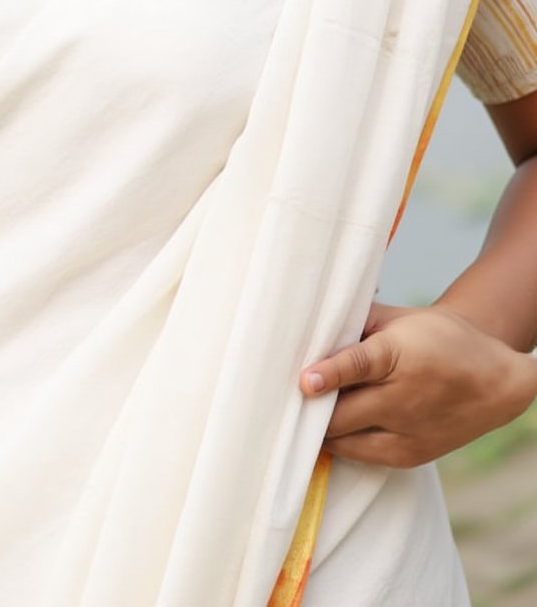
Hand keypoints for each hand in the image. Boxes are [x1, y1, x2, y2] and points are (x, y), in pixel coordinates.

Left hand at [300, 301, 536, 467]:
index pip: (360, 365)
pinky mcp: (411, 455)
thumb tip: (313, 317)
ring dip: (320, 429)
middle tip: (279, 399)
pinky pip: (361, 455)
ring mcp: (409, 431)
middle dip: (309, 409)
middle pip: (344, 413)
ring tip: (295, 416)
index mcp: (401, 353)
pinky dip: (339, 443)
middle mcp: (405, 397)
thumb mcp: (401, 318)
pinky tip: (322, 430)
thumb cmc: (439, 338)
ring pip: (346, 440)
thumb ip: (358, 320)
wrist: (494, 377)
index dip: (330, 374)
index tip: (304, 381)